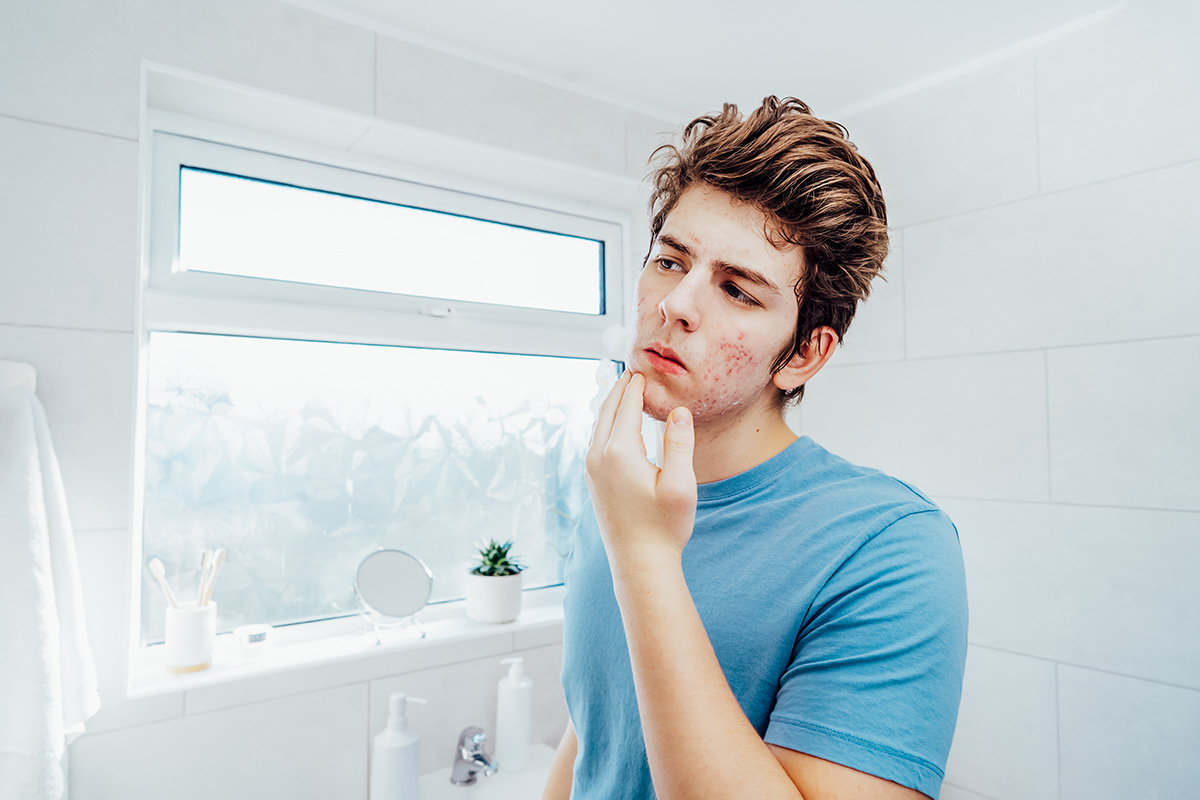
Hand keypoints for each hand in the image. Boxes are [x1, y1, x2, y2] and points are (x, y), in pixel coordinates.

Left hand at [585, 371, 697, 573]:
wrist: (639, 563)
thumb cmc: (665, 527)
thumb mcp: (681, 484)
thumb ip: (679, 443)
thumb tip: (679, 410)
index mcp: (620, 452)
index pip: (627, 407)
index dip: (636, 388)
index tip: (643, 371)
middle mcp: (599, 457)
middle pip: (608, 412)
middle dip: (620, 391)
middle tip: (631, 374)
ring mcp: (592, 470)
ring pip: (599, 427)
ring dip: (611, 407)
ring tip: (623, 393)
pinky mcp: (592, 482)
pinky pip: (596, 442)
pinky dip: (606, 426)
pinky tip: (617, 427)